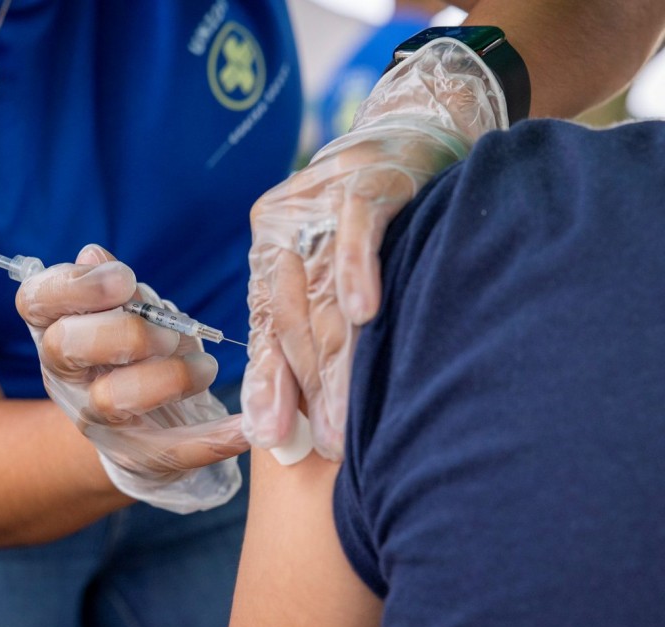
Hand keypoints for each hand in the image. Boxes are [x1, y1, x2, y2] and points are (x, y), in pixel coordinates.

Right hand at [16, 244, 245, 512]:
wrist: (143, 421)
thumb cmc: (133, 345)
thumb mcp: (124, 309)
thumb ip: (112, 286)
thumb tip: (93, 256)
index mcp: (56, 326)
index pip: (36, 300)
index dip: (75, 286)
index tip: (123, 279)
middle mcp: (65, 373)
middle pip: (67, 346)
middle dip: (126, 330)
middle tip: (169, 332)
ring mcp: (95, 417)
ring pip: (112, 399)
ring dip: (169, 378)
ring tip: (205, 368)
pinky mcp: (133, 454)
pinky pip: (169, 452)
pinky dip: (210, 441)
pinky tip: (243, 428)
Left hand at [243, 38, 509, 459]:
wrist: (411, 131)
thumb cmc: (369, 216)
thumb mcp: (326, 266)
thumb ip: (305, 326)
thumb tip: (287, 413)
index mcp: (269, 249)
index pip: (267, 326)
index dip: (270, 382)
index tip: (275, 436)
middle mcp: (286, 227)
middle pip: (292, 317)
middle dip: (309, 385)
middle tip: (327, 443)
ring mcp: (321, 202)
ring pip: (320, 287)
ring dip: (334, 356)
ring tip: (348, 415)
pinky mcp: (366, 180)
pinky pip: (357, 229)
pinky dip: (358, 271)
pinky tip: (366, 314)